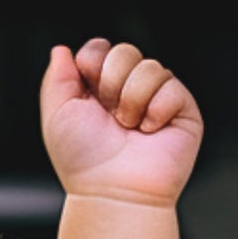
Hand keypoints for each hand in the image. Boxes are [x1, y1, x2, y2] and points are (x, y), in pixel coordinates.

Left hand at [40, 39, 202, 205]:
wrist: (113, 189)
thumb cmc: (83, 160)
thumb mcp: (57, 115)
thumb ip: (57, 78)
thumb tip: (62, 50)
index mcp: (95, 91)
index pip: (99, 49)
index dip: (92, 61)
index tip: (86, 87)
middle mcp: (125, 92)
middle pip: (125, 50)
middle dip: (111, 81)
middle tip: (108, 114)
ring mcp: (154, 98)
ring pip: (149, 67)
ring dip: (132, 100)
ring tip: (128, 128)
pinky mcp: (180, 108)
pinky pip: (171, 86)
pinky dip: (156, 110)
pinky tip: (149, 131)